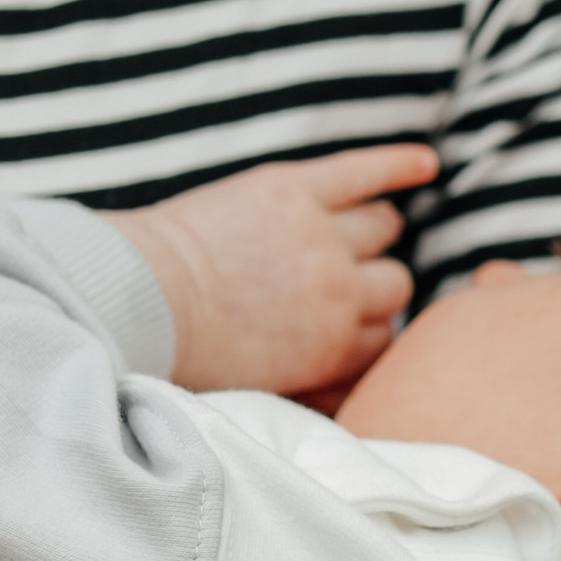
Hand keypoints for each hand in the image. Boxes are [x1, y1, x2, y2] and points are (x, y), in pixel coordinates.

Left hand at [107, 143, 435, 396]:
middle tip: (328, 283)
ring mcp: (323, 237)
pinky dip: (397, 164)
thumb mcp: (264, 393)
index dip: (364, 330)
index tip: (340, 326)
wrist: (136, 299)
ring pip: (383, 227)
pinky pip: (365, 171)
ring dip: (367, 232)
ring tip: (337, 233)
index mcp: (335, 350)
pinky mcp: (296, 189)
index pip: (387, 338)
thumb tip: (356, 398)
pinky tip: (424, 162)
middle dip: (369, 285)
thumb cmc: (185, 352)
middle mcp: (342, 293)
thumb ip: (318, 390)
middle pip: (395, 284)